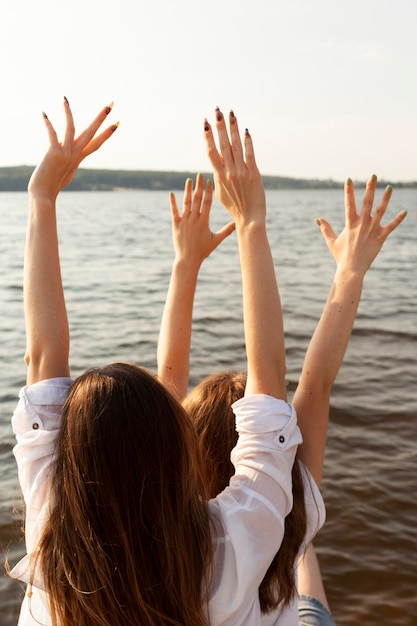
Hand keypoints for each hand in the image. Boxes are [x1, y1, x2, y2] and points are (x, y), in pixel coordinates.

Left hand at [28, 97, 117, 201]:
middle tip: (111, 104)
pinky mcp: (54, 153)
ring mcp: (66, 153)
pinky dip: (48, 124)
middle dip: (101, 117)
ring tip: (65, 99)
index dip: (108, 133)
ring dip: (68, 113)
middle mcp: (75, 154)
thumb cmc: (51, 186)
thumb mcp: (65, 173)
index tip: (117, 122)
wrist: (44, 195)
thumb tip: (69, 158)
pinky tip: (44, 114)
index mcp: (79, 158)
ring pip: (72, 129)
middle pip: (91, 132)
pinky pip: (52, 135)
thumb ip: (69, 162)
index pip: (97, 143)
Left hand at [169, 173, 234, 267]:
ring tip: (189, 180)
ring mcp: (184, 221)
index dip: (208, 191)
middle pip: (197, 199)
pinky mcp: (176, 224)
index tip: (209, 180)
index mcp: (204, 221)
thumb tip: (238, 223)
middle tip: (200, 174)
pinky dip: (173, 202)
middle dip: (199, 186)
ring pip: (186, 202)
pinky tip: (171, 193)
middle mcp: (194, 219)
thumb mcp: (216, 240)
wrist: (188, 259)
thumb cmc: (203, 250)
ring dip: (188, 190)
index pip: (207, 203)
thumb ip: (227, 231)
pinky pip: (174, 211)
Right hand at [204, 108, 265, 225]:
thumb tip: (215, 167)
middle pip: (222, 144)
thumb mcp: (221, 193)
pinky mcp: (253, 174)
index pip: (211, 151)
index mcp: (219, 176)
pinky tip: (246, 131)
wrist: (249, 220)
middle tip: (217, 110)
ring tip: (230, 113)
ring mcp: (241, 172)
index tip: (204, 122)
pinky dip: (248, 143)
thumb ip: (218, 178)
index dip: (207, 136)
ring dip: (233, 128)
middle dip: (219, 126)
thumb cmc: (235, 208)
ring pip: (235, 146)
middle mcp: (228, 172)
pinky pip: (250, 155)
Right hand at [317, 175, 406, 275]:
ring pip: (380, 210)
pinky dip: (398, 219)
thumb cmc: (341, 256)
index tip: (349, 179)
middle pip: (367, 202)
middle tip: (374, 175)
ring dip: (386, 198)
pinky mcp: (380, 238)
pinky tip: (405, 211)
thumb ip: (325, 228)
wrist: (351, 270)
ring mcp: (372, 230)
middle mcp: (362, 224)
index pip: (349, 203)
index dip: (348, 190)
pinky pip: (391, 227)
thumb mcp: (331, 241)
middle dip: (370, 187)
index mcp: (350, 223)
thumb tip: (317, 219)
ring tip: (389, 187)